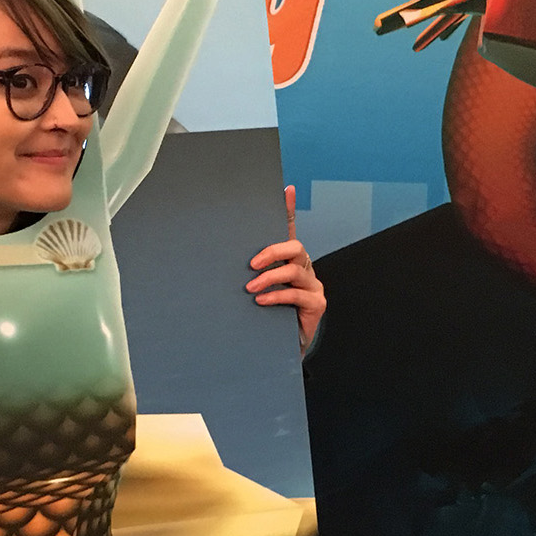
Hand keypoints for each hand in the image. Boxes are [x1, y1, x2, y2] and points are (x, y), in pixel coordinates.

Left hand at [246, 185, 325, 352]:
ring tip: (251, 287)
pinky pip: (297, 295)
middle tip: (252, 263)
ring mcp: (312, 285)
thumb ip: (247, 272)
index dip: (289, 209)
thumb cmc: (267, 313)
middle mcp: (304, 268)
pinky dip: (277, 296)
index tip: (286, 189)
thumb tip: (219, 253)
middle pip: (295, 247)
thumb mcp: (257, 288)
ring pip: (295, 270)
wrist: (281, 346)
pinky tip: (261, 301)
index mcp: (289, 260)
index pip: (289, 229)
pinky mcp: (316, 303)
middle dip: (273, 251)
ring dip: (270, 277)